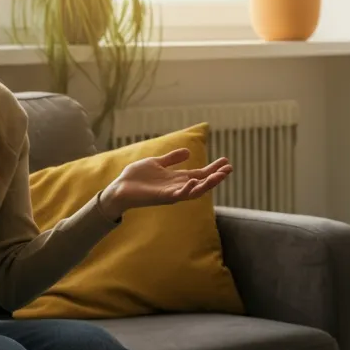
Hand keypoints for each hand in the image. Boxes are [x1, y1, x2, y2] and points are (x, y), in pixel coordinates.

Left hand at [98, 149, 232, 219]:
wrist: (119, 188)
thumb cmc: (135, 177)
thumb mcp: (156, 162)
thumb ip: (172, 159)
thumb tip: (188, 151)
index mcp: (177, 178)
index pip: (200, 174)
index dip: (213, 168)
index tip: (226, 161)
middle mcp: (177, 186)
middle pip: (202, 182)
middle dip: (216, 177)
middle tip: (229, 169)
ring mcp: (171, 193)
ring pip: (195, 190)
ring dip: (208, 184)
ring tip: (219, 176)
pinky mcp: (162, 197)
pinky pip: (178, 195)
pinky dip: (187, 189)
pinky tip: (195, 181)